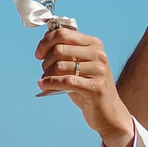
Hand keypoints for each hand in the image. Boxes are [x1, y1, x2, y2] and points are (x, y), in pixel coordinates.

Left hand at [35, 23, 134, 146]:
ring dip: (47, 74)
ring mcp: (98, 71)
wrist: (109, 112)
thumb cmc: (89, 87)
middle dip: (45, 61)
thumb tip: (46, 34)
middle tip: (44, 70)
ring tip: (45, 80)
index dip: (45, 42)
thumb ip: (67, 50)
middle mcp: (98, 55)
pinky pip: (65, 82)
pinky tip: (43, 85)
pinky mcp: (95, 87)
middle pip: (59, 49)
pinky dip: (50, 83)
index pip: (63, 34)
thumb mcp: (80, 65)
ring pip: (60, 66)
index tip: (39, 54)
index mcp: (94, 44)